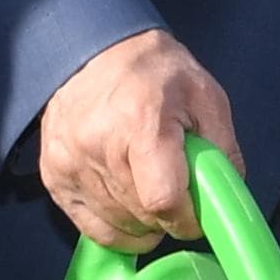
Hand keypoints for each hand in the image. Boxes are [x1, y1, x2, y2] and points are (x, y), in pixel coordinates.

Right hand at [36, 30, 236, 250]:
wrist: (96, 51)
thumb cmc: (155, 73)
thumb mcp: (206, 98)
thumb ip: (223, 151)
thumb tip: (226, 198)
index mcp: (141, 125)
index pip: (163, 201)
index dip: (188, 218)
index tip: (198, 214)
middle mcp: (98, 147)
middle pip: (143, 217)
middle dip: (170, 217)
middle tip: (179, 193)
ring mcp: (70, 163)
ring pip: (119, 226)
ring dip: (144, 222)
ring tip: (152, 189)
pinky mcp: (53, 176)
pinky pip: (91, 227)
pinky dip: (116, 228)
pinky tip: (129, 210)